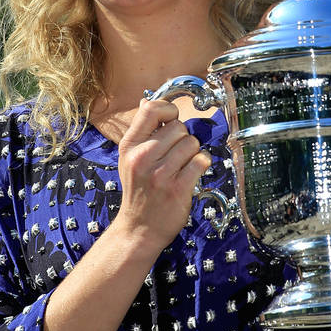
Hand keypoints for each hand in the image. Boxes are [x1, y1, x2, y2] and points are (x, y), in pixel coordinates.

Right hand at [114, 98, 210, 255]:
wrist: (139, 229)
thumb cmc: (138, 192)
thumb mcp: (129, 159)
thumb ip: (141, 131)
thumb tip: (146, 101)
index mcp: (129, 146)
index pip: (151, 109)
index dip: (169, 110)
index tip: (171, 122)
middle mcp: (142, 157)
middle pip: (179, 127)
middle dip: (183, 138)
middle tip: (175, 155)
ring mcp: (160, 174)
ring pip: (192, 143)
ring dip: (193, 153)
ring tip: (181, 167)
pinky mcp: (177, 188)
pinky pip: (201, 161)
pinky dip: (201, 165)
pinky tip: (191, 174)